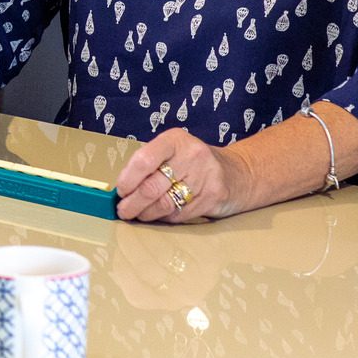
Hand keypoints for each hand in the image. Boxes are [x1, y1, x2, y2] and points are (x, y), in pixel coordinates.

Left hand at [116, 129, 247, 223]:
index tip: (120, 191)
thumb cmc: (193, 163)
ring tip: (138, 214)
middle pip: (152, 186)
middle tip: (123, 210)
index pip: (143, 160)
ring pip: (164, 204)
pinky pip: (179, 214)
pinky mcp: (213, 197)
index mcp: (175, 140)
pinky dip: (165, 217)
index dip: (127, 179)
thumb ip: (149, 165)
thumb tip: (122, 189)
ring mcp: (205, 177)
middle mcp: (191, 156)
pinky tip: (160, 214)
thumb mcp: (172, 152)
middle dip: (132, 203)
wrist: (237, 173)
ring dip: (146, 213)